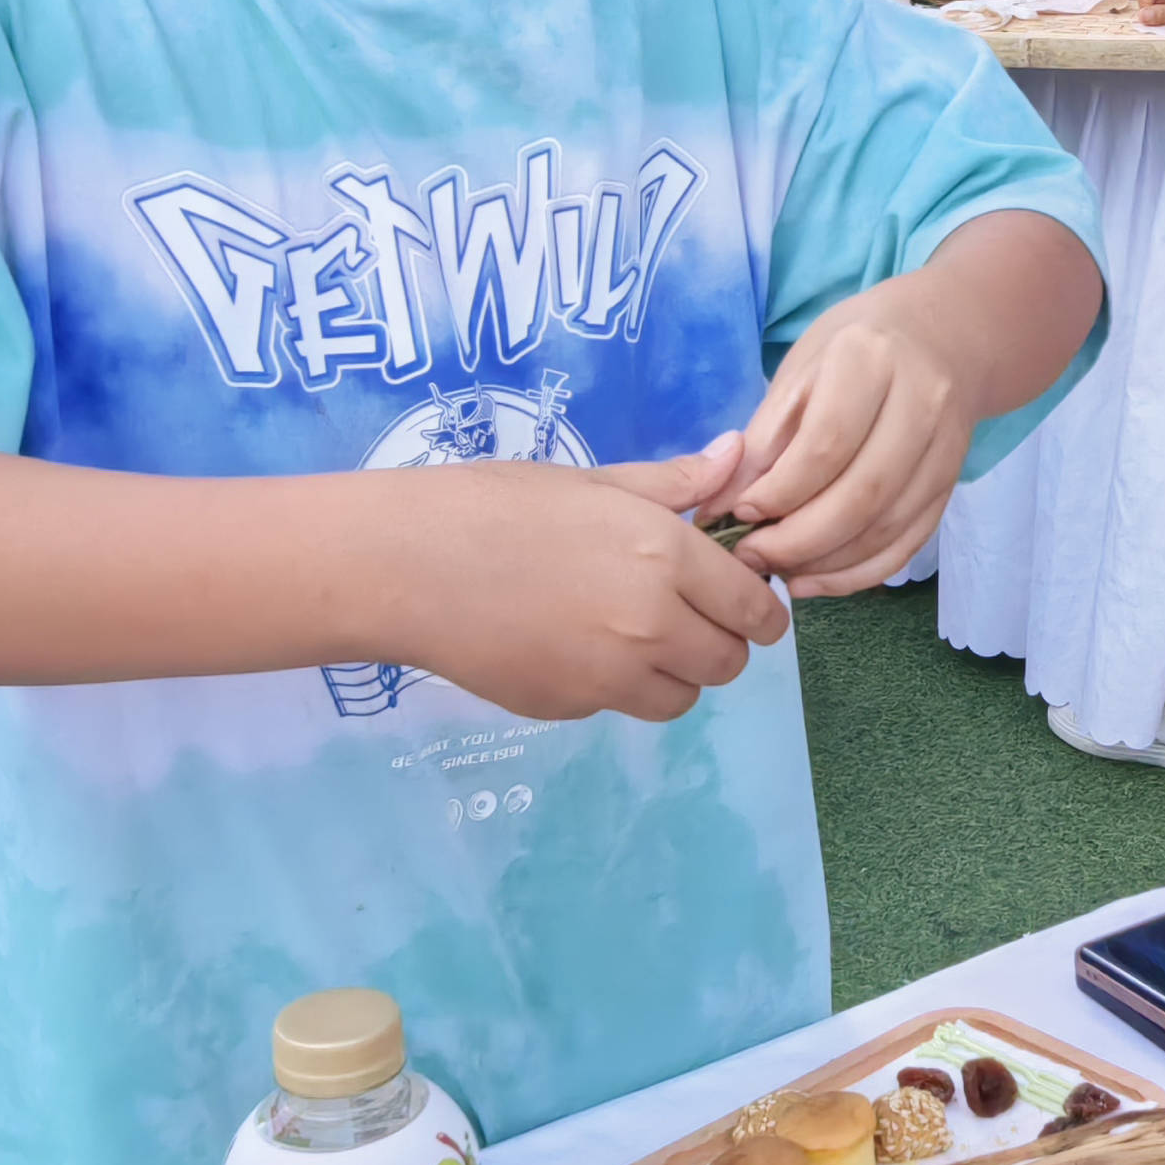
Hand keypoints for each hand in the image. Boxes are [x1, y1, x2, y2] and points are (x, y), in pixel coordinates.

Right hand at [351, 447, 787, 721]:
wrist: (405, 566)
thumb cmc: (497, 504)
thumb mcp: (593, 480)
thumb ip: (673, 483)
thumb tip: (738, 456)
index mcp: (667, 560)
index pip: (755, 609)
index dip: (759, 607)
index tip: (745, 599)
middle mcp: (652, 628)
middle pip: (729, 663)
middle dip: (720, 642)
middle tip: (688, 614)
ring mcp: (610, 680)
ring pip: (682, 697)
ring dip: (675, 673)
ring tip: (633, 634)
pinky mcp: (568, 709)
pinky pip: (619, 706)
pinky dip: (616, 686)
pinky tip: (574, 645)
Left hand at [714, 292, 989, 592]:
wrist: (941, 339)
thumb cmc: (853, 351)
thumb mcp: (799, 374)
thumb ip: (762, 442)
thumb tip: (717, 510)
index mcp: (872, 359)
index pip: (827, 443)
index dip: (779, 491)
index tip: (738, 514)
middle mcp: (922, 403)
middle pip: (863, 494)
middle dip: (799, 540)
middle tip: (751, 557)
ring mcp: (946, 448)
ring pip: (888, 528)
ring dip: (827, 564)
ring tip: (778, 572)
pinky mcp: (951, 485)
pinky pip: (908, 544)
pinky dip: (859, 574)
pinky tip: (816, 581)